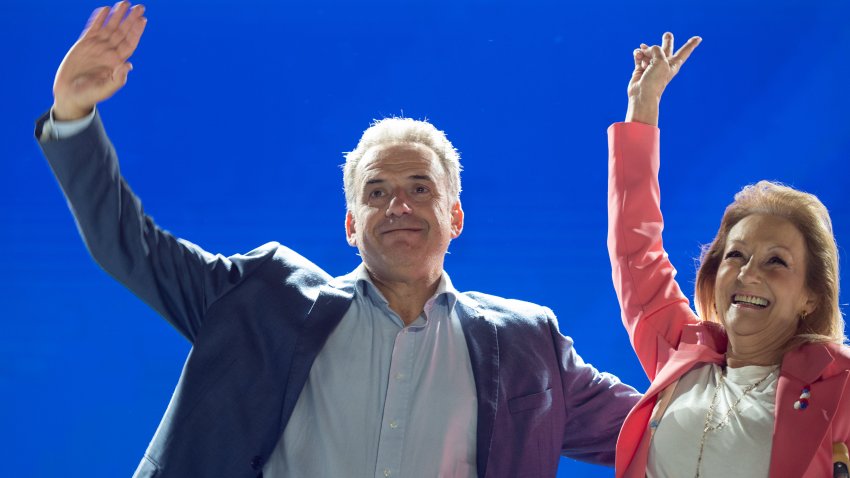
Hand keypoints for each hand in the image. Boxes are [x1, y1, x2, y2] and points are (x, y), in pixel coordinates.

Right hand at [52, 2, 146, 120]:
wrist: (70, 94)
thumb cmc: (90, 95)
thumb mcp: (105, 89)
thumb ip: (118, 79)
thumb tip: (129, 65)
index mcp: (116, 62)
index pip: (130, 43)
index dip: (136, 31)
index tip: (143, 20)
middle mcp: (109, 52)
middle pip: (122, 32)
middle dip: (131, 19)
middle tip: (140, 7)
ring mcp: (97, 47)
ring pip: (110, 27)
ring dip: (117, 15)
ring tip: (124, 3)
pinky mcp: (83, 44)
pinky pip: (93, 28)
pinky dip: (99, 19)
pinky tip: (105, 9)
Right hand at [625, 32, 700, 125]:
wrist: (643, 94)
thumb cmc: (655, 80)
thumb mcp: (660, 60)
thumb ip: (655, 49)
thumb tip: (643, 50)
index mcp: (673, 63)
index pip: (685, 51)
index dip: (691, 44)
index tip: (699, 38)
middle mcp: (663, 64)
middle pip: (666, 49)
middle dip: (667, 41)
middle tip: (667, 34)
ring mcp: (652, 66)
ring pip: (650, 51)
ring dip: (645, 49)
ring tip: (642, 47)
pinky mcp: (641, 68)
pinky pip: (640, 56)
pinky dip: (638, 53)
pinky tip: (637, 54)